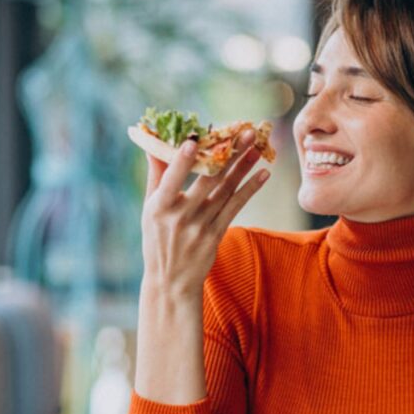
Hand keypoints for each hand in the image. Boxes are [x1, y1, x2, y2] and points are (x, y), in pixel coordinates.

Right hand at [141, 129, 269, 296]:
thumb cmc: (157, 239)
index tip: (194, 140)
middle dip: (228, 154)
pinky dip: (250, 190)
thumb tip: (152, 143)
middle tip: (245, 132)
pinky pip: (236, 207)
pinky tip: (263, 174)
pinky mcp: (216, 234)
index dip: (183, 161)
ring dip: (244, 167)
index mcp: (159, 207)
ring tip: (258, 147)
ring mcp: (200, 226)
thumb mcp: (149, 209)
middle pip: (208, 180)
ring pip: (226, 191)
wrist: (171, 280)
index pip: (171, 180)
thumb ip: (156, 176)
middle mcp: (180, 216)